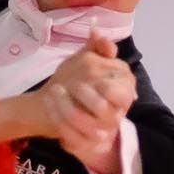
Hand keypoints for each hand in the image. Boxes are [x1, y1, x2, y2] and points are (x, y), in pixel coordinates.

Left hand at [39, 32, 134, 173]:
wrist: (71, 113)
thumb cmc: (82, 83)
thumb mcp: (90, 62)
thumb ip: (97, 47)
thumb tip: (96, 29)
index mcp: (124, 94)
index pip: (117, 90)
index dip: (101, 81)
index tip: (85, 70)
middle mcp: (115, 116)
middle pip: (101, 106)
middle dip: (81, 92)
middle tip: (65, 82)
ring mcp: (101, 133)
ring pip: (83, 122)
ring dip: (64, 105)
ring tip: (54, 92)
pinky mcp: (84, 144)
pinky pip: (69, 134)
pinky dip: (56, 117)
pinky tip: (49, 105)